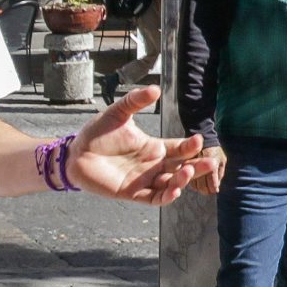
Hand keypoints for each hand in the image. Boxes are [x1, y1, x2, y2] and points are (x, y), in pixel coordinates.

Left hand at [65, 85, 219, 205]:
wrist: (75, 153)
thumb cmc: (97, 133)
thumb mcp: (118, 113)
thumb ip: (135, 100)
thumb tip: (156, 88)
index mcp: (153, 148)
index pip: (179, 149)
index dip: (190, 146)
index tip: (198, 140)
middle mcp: (153, 165)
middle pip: (182, 168)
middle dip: (197, 166)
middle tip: (211, 161)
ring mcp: (144, 180)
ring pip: (171, 184)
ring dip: (183, 180)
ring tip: (188, 171)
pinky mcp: (132, 193)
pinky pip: (154, 198)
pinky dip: (166, 196)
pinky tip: (174, 190)